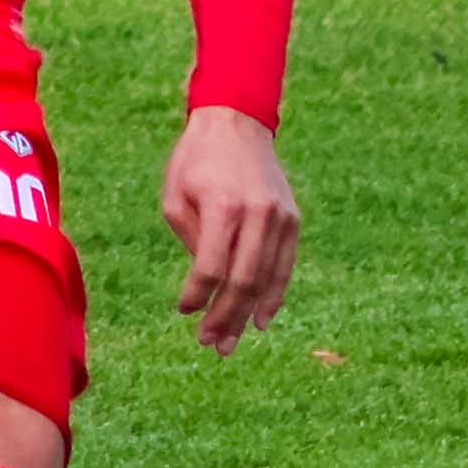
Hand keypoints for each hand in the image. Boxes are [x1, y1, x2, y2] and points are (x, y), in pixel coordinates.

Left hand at [158, 105, 301, 354]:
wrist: (237, 123)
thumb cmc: (196, 161)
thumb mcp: (176, 197)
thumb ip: (191, 240)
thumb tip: (207, 284)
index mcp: (223, 206)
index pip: (211, 267)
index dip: (197, 296)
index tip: (184, 311)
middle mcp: (257, 213)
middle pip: (243, 281)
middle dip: (225, 318)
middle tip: (210, 343)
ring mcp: (280, 217)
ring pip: (266, 279)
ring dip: (248, 316)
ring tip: (230, 342)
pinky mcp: (292, 219)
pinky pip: (285, 265)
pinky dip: (274, 295)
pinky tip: (262, 319)